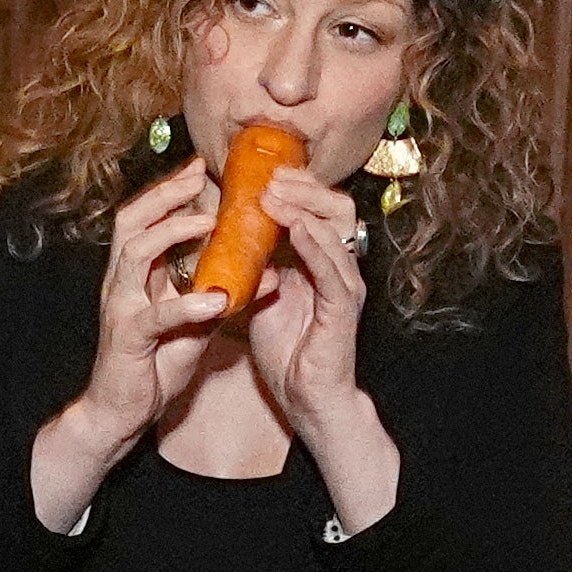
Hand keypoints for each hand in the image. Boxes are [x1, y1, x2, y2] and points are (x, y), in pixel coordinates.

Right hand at [32, 161, 237, 530]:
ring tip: (208, 222)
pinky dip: (186, 304)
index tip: (200, 169)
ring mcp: (121, 308)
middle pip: (132, 221)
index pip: (146, 219)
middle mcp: (122, 284)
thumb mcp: (194, 324)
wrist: (119, 412)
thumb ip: (222, 295)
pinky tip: (214, 298)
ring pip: (135, 253)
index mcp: (135, 276)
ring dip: (172, 232)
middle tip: (199, 175)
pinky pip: (155, 315)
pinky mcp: (128, 338)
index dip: (170, 191)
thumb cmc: (153, 366)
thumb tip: (267, 272)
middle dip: (165, 193)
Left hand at [237, 175, 404, 534]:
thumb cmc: (288, 352)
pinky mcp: (343, 310)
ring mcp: (344, 286)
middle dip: (302, 187)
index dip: (294, 187)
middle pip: (334, 208)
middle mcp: (339, 267)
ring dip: (303, 208)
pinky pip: (333, 269)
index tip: (261, 172)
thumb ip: (254, 266)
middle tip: (271, 175)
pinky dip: (313, 245)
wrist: (305, 399)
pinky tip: (293, 229)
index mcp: (321, 261)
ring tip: (274, 194)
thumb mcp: (263, 297)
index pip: (316, 209)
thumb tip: (226, 235)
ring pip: (335, 231)